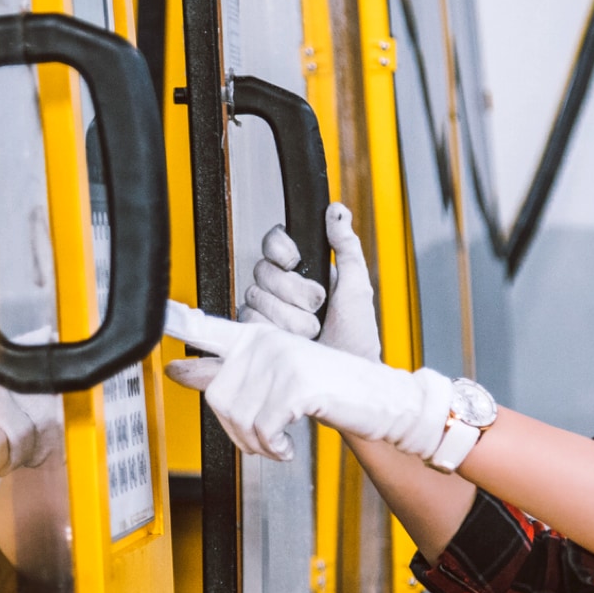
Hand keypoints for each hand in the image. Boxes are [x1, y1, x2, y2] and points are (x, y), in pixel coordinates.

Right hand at [0, 365, 52, 493]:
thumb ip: (15, 402)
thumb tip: (60, 420)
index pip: (46, 370)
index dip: (63, 403)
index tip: (64, 433)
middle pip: (44, 405)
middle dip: (47, 440)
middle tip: (38, 459)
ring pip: (23, 430)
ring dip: (19, 457)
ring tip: (5, 464)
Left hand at [162, 301, 449, 461]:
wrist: (380, 401)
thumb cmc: (332, 391)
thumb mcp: (276, 380)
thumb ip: (228, 375)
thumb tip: (176, 369)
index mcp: (258, 336)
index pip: (207, 326)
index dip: (178, 321)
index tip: (160, 311)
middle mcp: (266, 340)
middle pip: (218, 397)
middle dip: (236, 429)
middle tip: (263, 437)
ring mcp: (282, 359)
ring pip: (239, 417)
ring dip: (257, 443)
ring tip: (278, 439)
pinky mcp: (298, 384)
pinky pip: (263, 429)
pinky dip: (274, 447)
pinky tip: (288, 444)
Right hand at [163, 203, 380, 385]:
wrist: (348, 381)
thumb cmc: (355, 338)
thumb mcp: (356, 286)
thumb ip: (346, 246)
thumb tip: (336, 211)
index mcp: (298, 276)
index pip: (272, 247)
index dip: (280, 250)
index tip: (294, 259)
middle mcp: (276, 295)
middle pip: (262, 274)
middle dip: (293, 291)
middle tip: (315, 307)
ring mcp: (263, 321)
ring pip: (254, 303)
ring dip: (285, 320)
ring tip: (308, 334)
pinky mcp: (252, 347)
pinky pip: (237, 334)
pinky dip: (244, 341)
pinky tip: (238, 349)